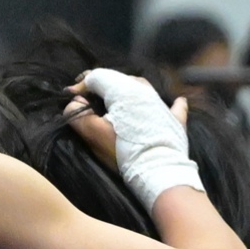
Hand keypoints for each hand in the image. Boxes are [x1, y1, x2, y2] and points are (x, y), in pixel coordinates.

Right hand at [63, 91, 187, 171]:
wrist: (158, 171)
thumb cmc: (123, 151)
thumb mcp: (93, 134)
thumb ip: (78, 115)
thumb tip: (75, 103)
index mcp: (123, 90)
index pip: (97, 77)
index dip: (80, 86)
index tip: (71, 100)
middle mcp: (143, 90)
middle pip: (117, 80)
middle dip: (101, 87)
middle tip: (89, 102)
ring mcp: (161, 104)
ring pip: (141, 88)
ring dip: (126, 92)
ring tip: (116, 104)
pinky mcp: (174, 120)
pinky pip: (174, 106)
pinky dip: (172, 104)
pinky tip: (178, 101)